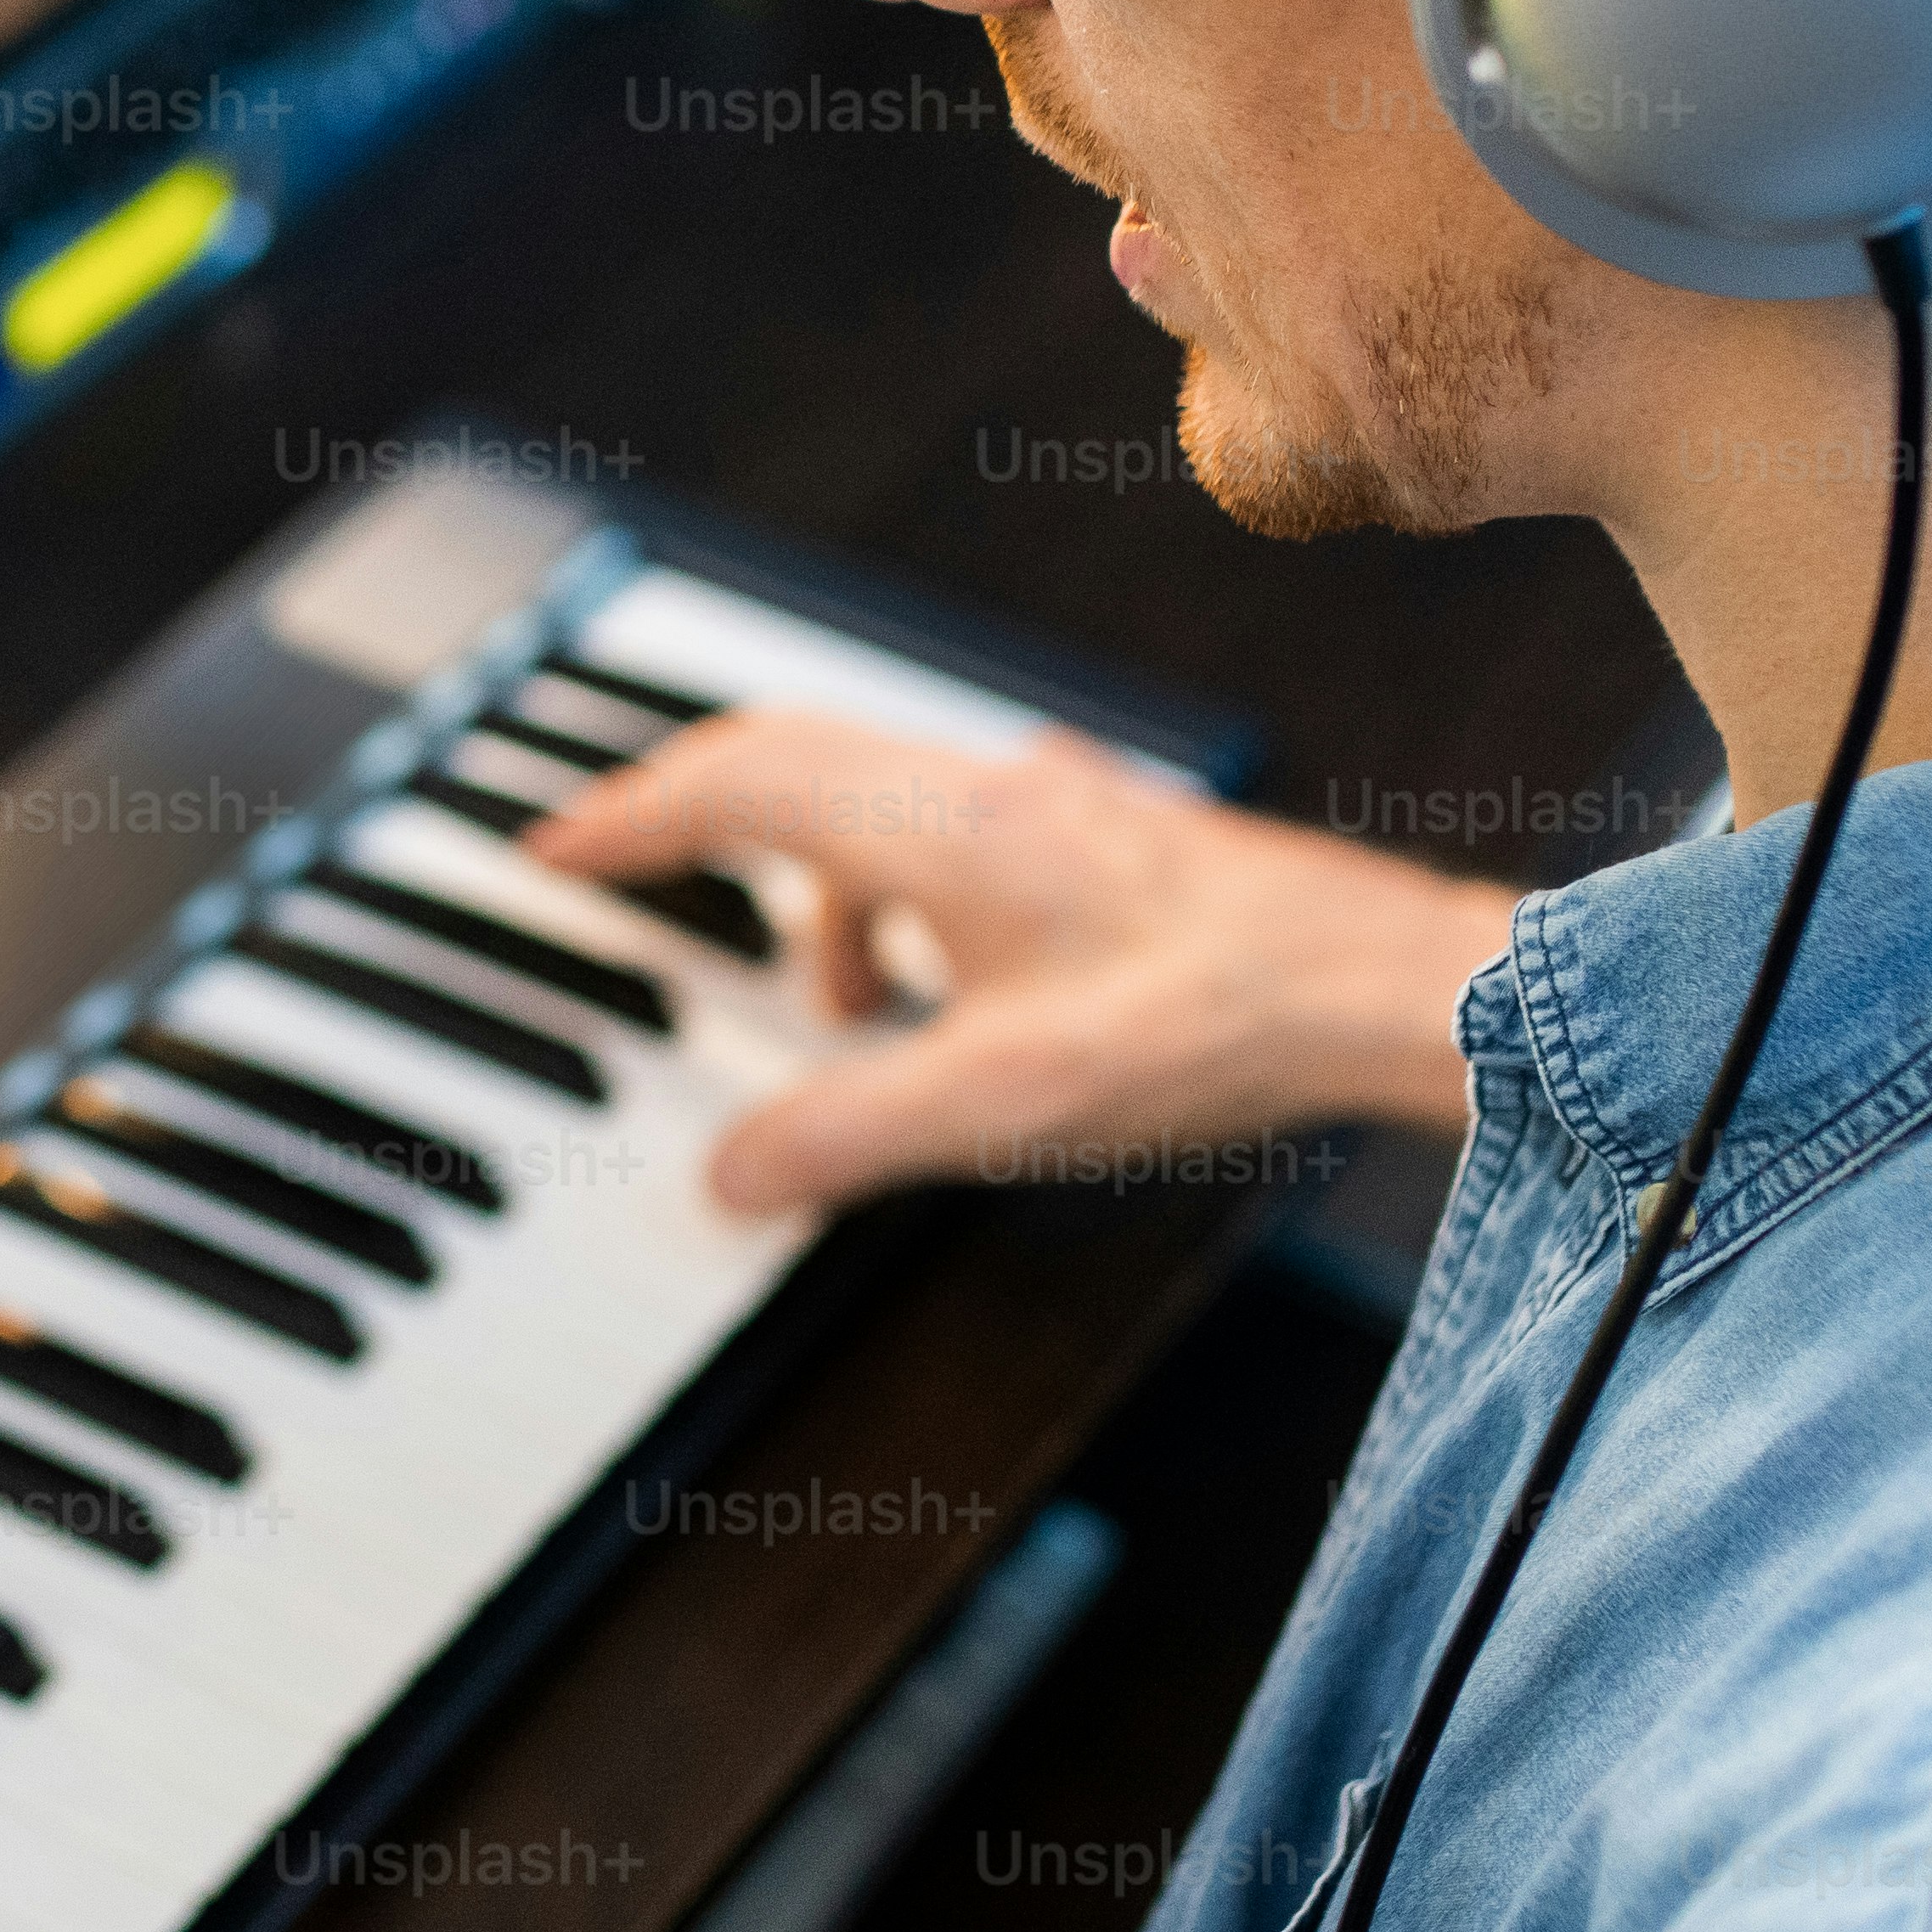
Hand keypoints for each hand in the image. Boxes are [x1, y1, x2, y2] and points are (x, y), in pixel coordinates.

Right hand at [529, 710, 1521, 1208]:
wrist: (1382, 986)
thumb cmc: (1213, 1023)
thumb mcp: (1002, 1105)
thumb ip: (849, 1137)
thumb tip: (731, 1177)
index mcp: (936, 826)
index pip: (733, 782)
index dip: (624, 815)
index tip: (549, 848)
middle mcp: (984, 786)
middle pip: (785, 755)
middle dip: (688, 817)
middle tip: (617, 869)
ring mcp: (1050, 802)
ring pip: (872, 797)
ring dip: (811, 884)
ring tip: (822, 1006)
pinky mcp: (1100, 836)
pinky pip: (949, 837)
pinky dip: (898, 904)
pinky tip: (941, 1000)